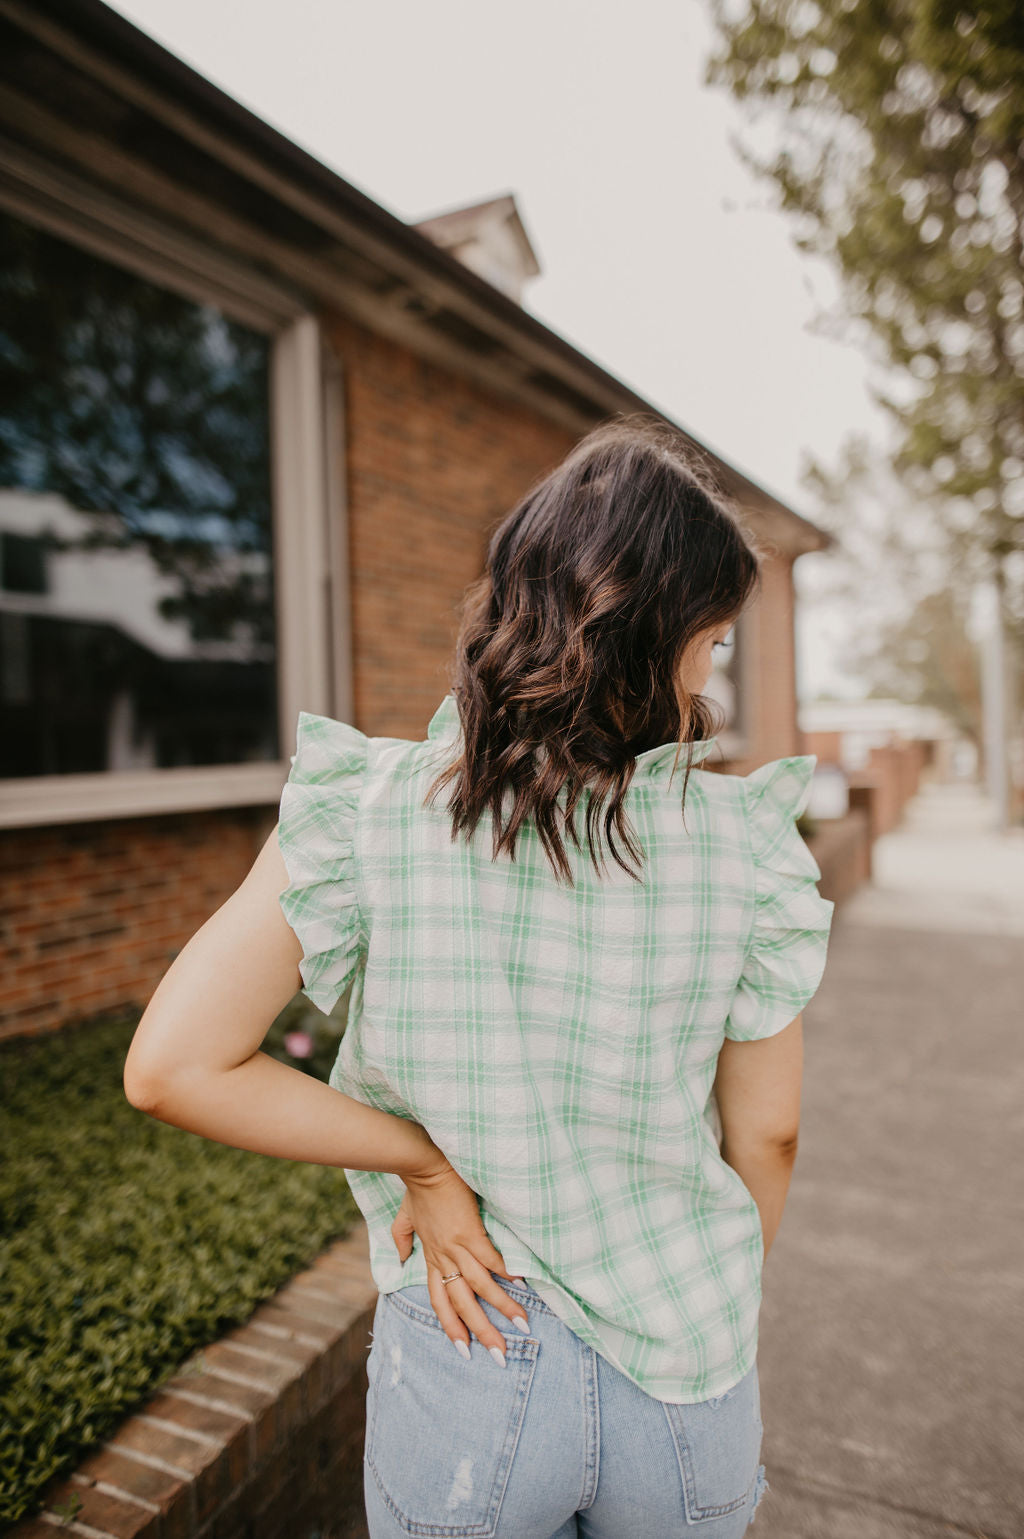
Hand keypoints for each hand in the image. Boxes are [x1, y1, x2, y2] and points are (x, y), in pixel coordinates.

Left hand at [391, 1157, 531, 1361]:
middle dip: (481, 1332)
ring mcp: (457, 1246)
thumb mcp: (403, 1219)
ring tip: (521, 1324)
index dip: (451, 1326)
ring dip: (501, 1307)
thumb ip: (402, 1240)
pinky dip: (505, 1271)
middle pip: (462, 1304)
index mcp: (431, 1258)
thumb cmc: (416, 1190)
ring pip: (480, 1286)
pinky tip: (522, 1282)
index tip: (464, 1349)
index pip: (440, 1301)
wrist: (423, 1166)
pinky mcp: (470, 1231)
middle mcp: (444, 1258)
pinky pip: (490, 1257)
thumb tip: (401, 1259)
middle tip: (499, 1355)